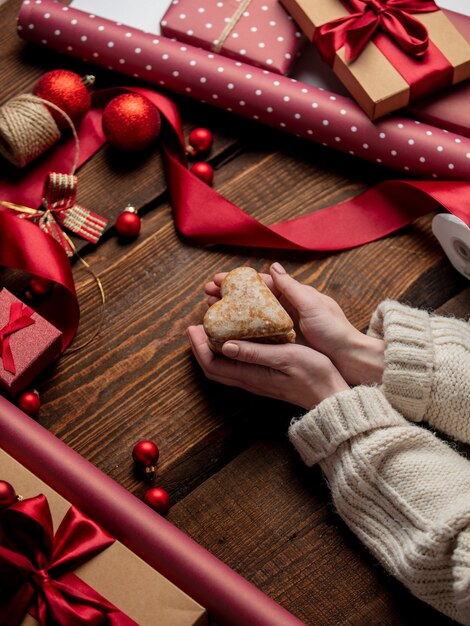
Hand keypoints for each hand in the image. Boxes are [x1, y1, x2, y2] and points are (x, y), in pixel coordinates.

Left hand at [187, 325, 348, 409]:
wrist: (331, 396)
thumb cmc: (313, 375)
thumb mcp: (285, 357)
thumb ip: (255, 353)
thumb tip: (225, 345)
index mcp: (251, 375)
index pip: (213, 365)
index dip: (199, 347)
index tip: (193, 327)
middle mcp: (250, 381)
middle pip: (213, 368)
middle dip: (200, 348)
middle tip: (196, 326)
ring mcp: (257, 381)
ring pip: (224, 368)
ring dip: (212, 349)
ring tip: (211, 329)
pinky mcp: (265, 378)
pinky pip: (237, 366)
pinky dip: (228, 351)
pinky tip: (235, 338)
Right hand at [205, 263, 384, 385]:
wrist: (349, 358)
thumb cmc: (334, 331)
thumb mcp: (313, 306)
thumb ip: (291, 288)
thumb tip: (273, 267)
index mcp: (295, 296)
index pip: (260, 284)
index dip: (237, 281)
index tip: (217, 280)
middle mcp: (286, 309)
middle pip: (251, 299)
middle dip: (228, 295)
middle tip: (206, 294)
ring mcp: (284, 327)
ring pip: (251, 316)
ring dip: (230, 312)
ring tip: (209, 310)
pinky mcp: (283, 343)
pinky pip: (258, 335)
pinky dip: (241, 331)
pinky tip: (225, 333)